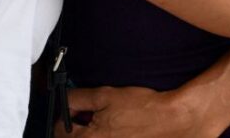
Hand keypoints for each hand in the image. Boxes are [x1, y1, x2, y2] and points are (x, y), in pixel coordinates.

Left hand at [62, 86, 211, 136]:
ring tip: (104, 121)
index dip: (64, 117)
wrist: (169, 120)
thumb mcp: (104, 95)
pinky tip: (116, 128)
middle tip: (87, 114)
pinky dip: (105, 135)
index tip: (72, 110)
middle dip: (77, 127)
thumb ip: (78, 98)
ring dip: (91, 132)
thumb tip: (65, 100)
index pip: (60, 132)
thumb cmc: (141, 109)